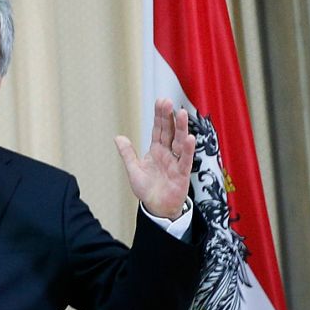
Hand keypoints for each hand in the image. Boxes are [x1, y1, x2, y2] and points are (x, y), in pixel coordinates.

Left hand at [113, 97, 196, 219]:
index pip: (159, 129)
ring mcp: (176, 162)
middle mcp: (168, 153)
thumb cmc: (148, 189)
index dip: (160, 116)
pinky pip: (186, 160)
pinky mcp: (182, 174)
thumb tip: (118, 137)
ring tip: (182, 113)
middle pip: (170, 132)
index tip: (161, 101)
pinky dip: (189, 150)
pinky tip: (190, 139)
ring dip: (181, 128)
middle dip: (169, 117)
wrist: (157, 208)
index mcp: (157, 150)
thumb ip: (128, 153)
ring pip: (180, 142)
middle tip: (168, 101)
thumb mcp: (134, 170)